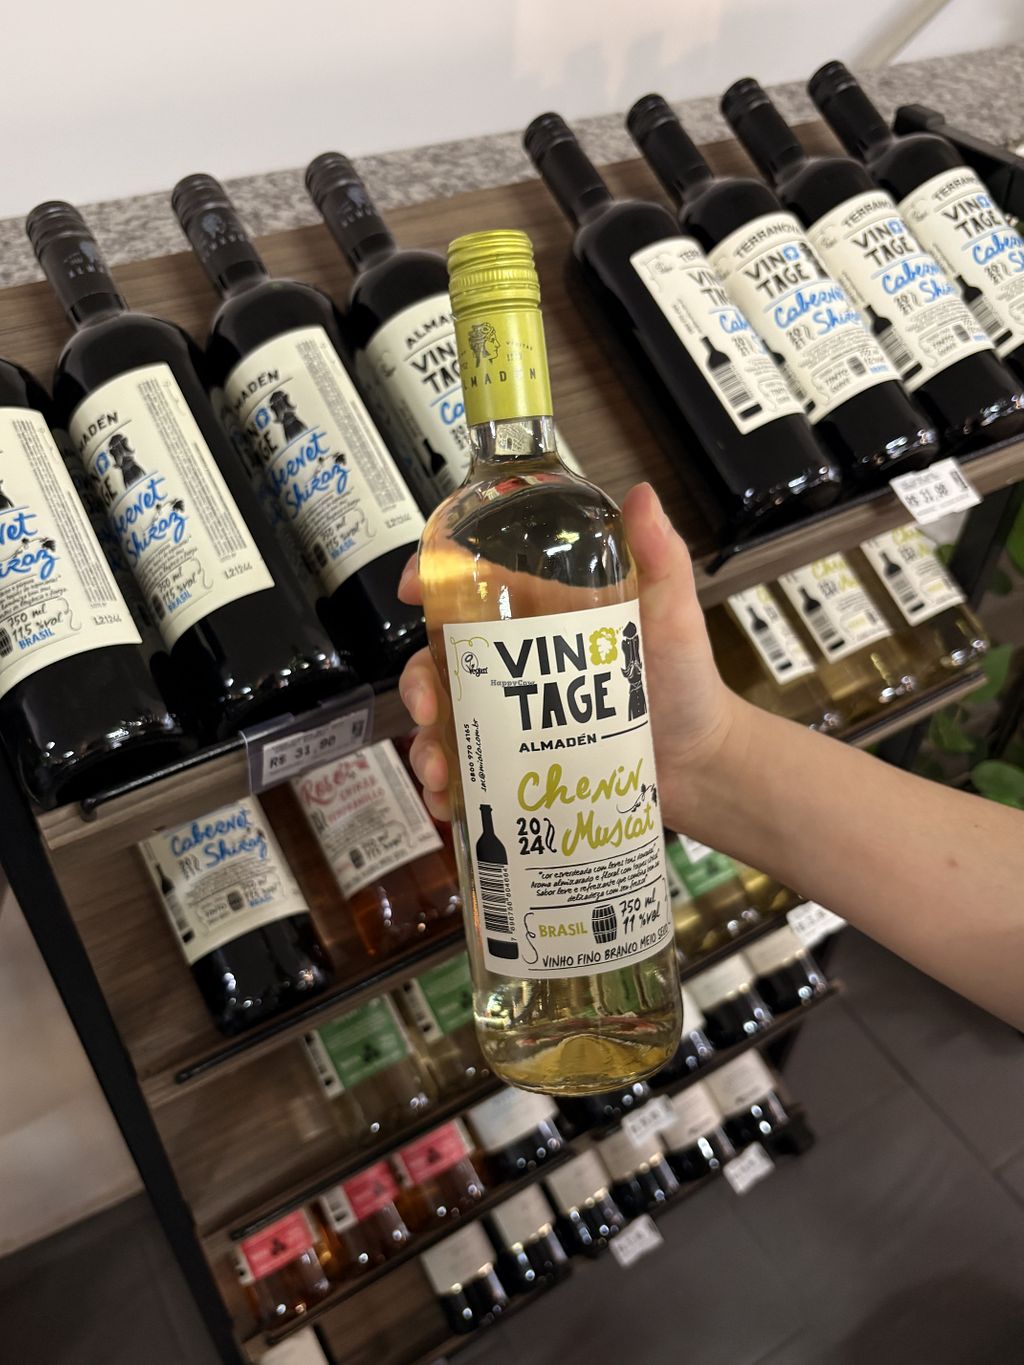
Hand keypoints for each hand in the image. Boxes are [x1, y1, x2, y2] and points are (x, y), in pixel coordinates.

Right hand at [397, 482, 739, 829]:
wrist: (702, 762)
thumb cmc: (686, 681)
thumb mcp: (673, 613)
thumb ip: (661, 557)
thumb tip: (642, 495)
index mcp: (541, 616)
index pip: (472, 584)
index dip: (432, 578)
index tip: (410, 588)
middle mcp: (518, 665)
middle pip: (443, 660)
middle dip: (418, 682)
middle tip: (427, 707)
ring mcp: (514, 717)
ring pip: (447, 720)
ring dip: (426, 744)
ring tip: (438, 771)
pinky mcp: (520, 762)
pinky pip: (470, 772)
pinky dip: (448, 785)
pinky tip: (448, 798)